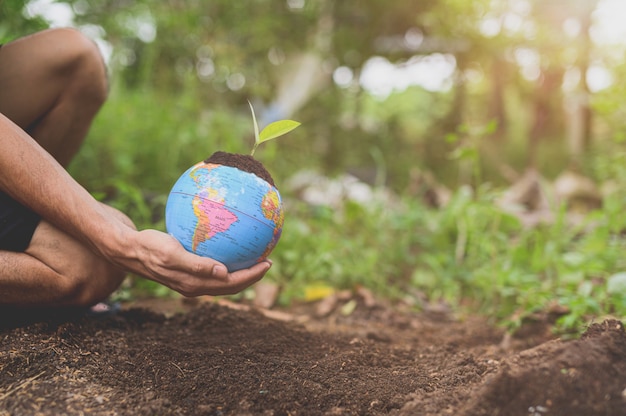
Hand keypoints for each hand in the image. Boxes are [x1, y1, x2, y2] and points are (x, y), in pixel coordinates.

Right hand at [111, 229, 270, 296]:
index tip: (267, 263)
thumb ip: (197, 265)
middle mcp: (195, 286)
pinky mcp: (186, 272)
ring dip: (241, 272)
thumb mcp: (172, 254)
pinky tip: (229, 248)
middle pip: (231, 285)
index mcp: (195, 284)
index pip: (231, 284)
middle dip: (251, 276)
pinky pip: (212, 270)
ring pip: (222, 280)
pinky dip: (226, 263)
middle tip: (268, 260)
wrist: (128, 249)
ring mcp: (191, 281)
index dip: (251, 276)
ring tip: (255, 256)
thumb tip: (223, 272)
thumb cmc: (149, 247)